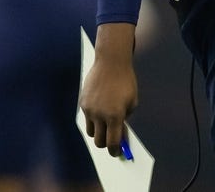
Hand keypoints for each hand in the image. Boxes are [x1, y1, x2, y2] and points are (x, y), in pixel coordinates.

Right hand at [80, 22, 138, 157]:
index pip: (112, 143)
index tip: (117, 152)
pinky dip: (93, 118)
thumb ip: (125, 119)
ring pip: (91, 132)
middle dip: (106, 143)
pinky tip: (100, 108)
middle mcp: (100, 115)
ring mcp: (89, 109)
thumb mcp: (132, 101)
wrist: (111, 62)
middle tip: (111, 140)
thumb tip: (119, 133)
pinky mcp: (83, 103)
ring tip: (105, 124)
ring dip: (98, 132)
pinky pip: (87, 118)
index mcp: (115, 116)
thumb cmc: (126, 81)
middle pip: (99, 141)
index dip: (115, 151)